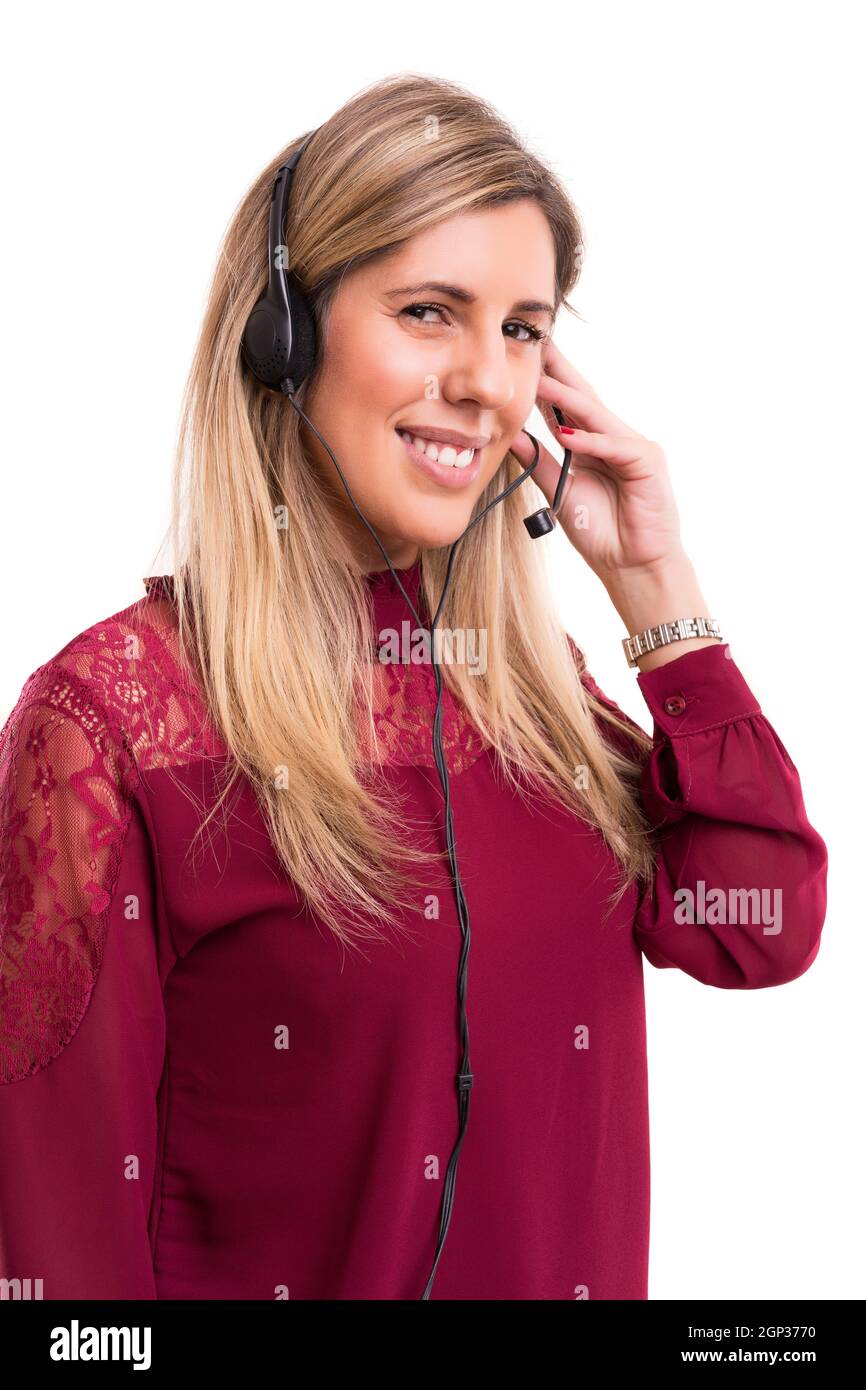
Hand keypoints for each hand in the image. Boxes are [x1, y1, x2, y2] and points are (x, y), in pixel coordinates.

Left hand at [509, 339, 685, 580]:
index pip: (566, 405)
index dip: (545, 382)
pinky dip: (592, 441)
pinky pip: (615, 447)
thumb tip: (510, 434)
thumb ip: (540, 462)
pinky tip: (568, 433)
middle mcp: (614, 439)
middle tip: (536, 341)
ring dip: (568, 398)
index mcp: (593, 444)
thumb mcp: (560, 490)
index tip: (522, 358)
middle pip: (583, 397)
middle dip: (559, 370)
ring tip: (540, 380)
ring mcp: (634, 447)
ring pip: (597, 416)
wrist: (632, 567)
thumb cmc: (601, 532)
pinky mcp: (648, 463)